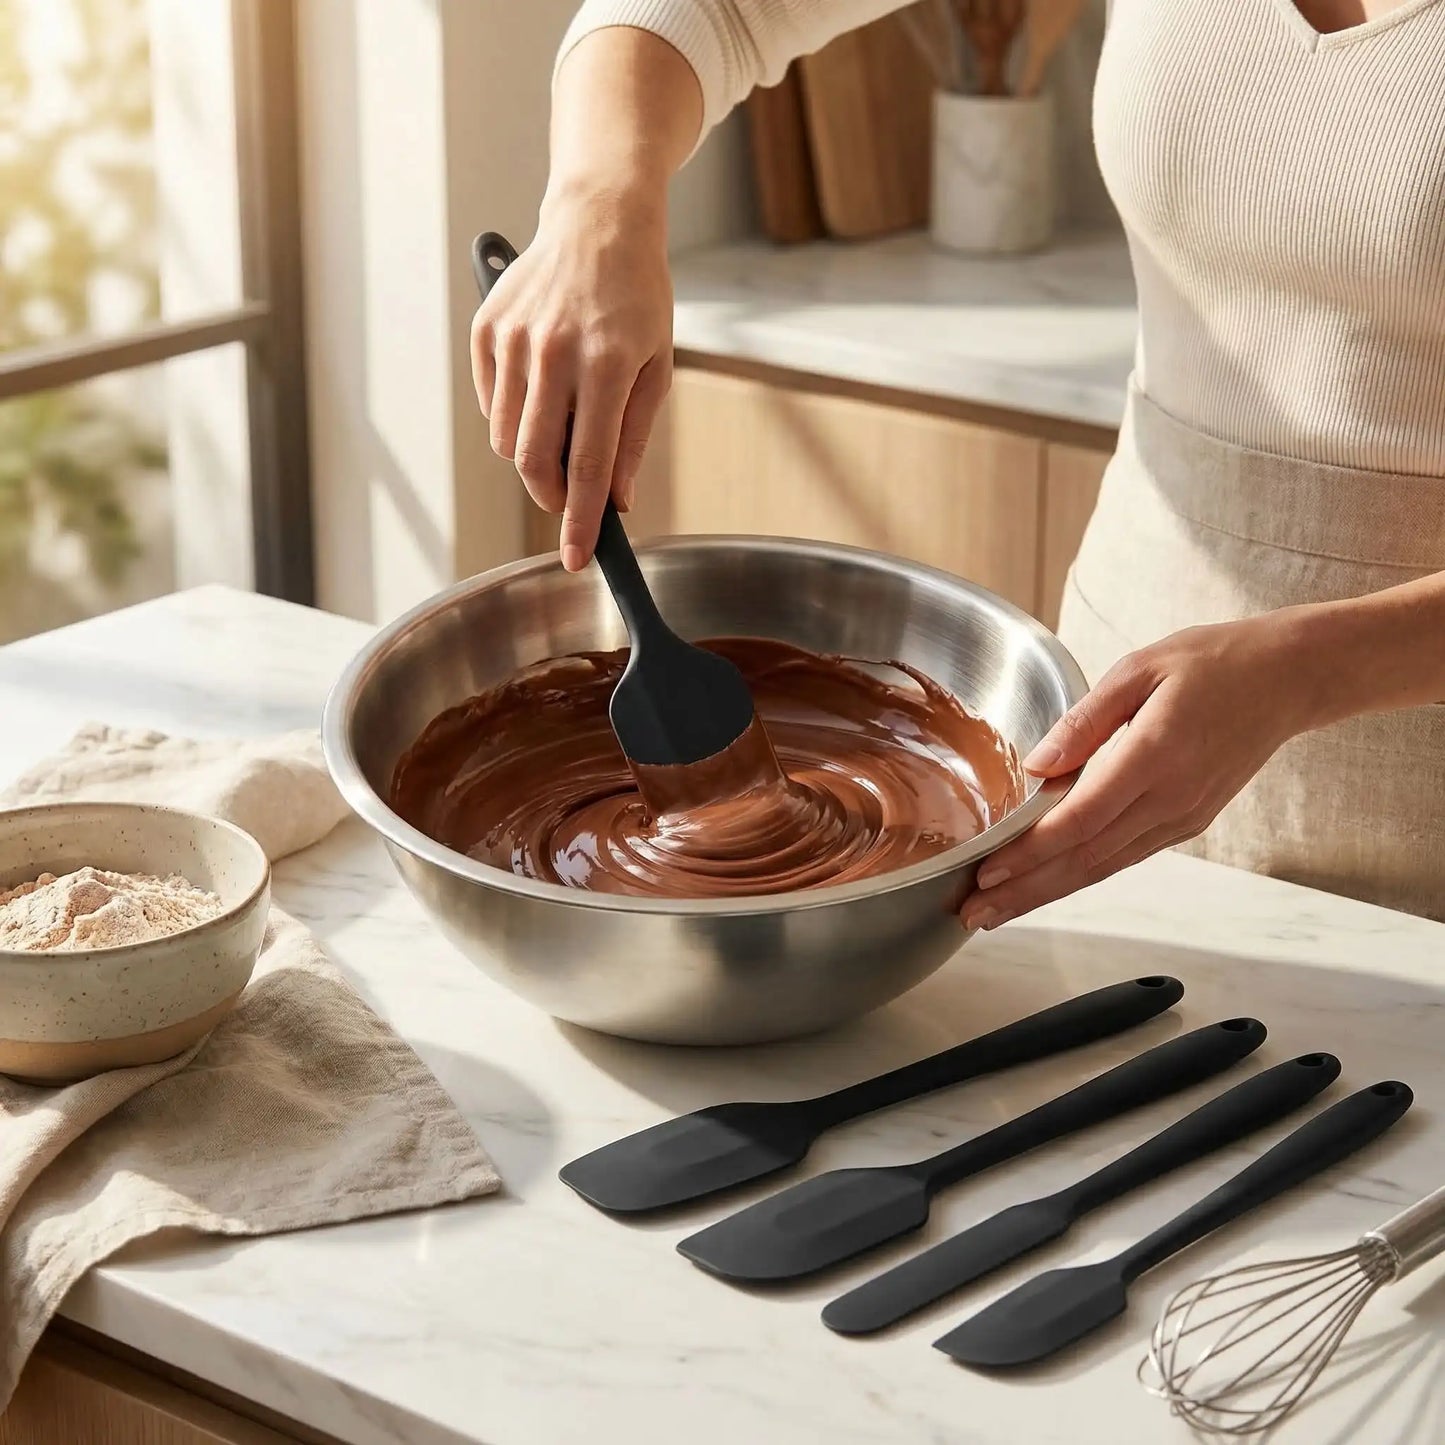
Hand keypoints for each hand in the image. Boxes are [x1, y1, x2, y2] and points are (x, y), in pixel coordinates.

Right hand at [470, 187, 673, 570]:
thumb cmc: (637, 300)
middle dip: (551, 499)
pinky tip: (540, 390)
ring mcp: (515, 339)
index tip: (578, 560)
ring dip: (532, 458)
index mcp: (608, 364)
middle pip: (534, 462)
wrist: (598, 223)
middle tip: (569, 502)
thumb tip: (615, 501)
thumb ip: (633, 438)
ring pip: (506, 439)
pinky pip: (491, 405)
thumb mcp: (657, 367)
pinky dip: (511, 418)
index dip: (582, 522)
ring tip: (562, 426)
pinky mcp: (487, 330)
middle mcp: (555, 351)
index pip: (588, 465)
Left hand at [960, 615, 1322, 929]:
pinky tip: (1048, 884)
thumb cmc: (1213, 663)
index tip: (987, 872)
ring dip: (1047, 892)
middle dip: (1024, 891)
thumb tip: (1037, 764)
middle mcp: (1170, 798)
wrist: (1288, 680)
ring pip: (1103, 867)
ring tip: (997, 910)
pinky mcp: (1187, 822)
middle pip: (1085, 859)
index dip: (1030, 853)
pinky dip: (1082, 875)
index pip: (1080, 820)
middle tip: (974, 914)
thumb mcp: (1139, 669)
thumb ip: (1084, 720)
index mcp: (1154, 756)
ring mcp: (1182, 817)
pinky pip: (1125, 856)